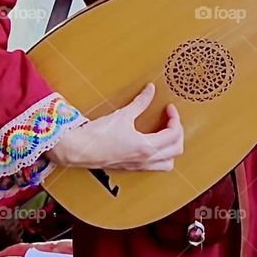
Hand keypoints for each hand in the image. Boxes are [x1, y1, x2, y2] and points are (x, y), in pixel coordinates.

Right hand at [46, 82, 183, 171]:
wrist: (79, 150)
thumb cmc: (99, 134)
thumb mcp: (122, 115)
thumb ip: (140, 102)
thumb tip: (151, 89)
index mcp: (146, 147)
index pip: (173, 134)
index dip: (175, 118)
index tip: (168, 108)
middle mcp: (146, 159)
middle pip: (176, 150)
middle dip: (177, 133)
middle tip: (170, 119)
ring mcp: (139, 166)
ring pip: (168, 163)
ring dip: (171, 149)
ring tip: (165, 134)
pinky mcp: (131, 168)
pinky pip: (155, 166)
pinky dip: (161, 156)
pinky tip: (152, 143)